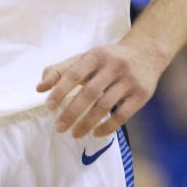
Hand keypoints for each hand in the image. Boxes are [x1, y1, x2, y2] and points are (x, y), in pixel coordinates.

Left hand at [36, 38, 168, 138]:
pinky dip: (107, 127)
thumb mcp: (85, 58)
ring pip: (104, 106)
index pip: (74, 75)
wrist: (147, 53)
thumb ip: (60, 70)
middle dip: (72, 112)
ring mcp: (129, 81)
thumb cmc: (108, 59)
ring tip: (74, 134)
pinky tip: (95, 133)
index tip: (48, 107)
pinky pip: (122, 115)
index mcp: (96, 55)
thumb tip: (39, 88)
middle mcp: (113, 66)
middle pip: (89, 93)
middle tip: (59, 127)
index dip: (60, 91)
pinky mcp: (141, 95)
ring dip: (87, 123)